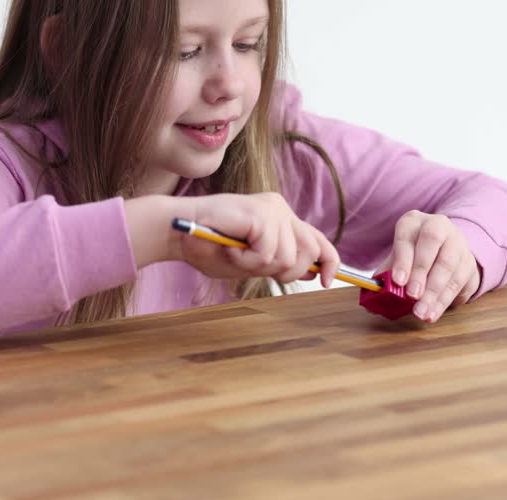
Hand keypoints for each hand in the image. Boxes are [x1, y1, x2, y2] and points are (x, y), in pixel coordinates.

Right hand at [170, 193, 340, 287]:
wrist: (177, 232)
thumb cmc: (209, 248)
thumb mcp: (251, 260)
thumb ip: (279, 262)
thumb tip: (316, 272)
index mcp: (281, 218)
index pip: (317, 239)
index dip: (329, 262)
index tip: (327, 282)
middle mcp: (281, 209)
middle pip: (311, 252)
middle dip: (288, 271)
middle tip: (253, 266)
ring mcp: (272, 209)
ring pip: (287, 259)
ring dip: (258, 267)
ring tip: (234, 254)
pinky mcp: (261, 214)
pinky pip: (267, 255)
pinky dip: (246, 262)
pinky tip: (228, 249)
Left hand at [378, 210, 480, 322]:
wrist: (446, 253)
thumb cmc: (414, 257)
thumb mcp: (398, 261)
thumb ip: (385, 276)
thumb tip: (371, 297)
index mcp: (414, 222)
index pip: (407, 235)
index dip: (402, 258)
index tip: (398, 280)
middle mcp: (438, 225)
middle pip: (432, 242)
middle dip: (421, 270)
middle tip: (412, 295)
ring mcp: (457, 242)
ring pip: (447, 264)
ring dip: (433, 292)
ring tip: (421, 312)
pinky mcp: (469, 262)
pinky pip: (458, 281)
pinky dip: (444, 300)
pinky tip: (432, 313)